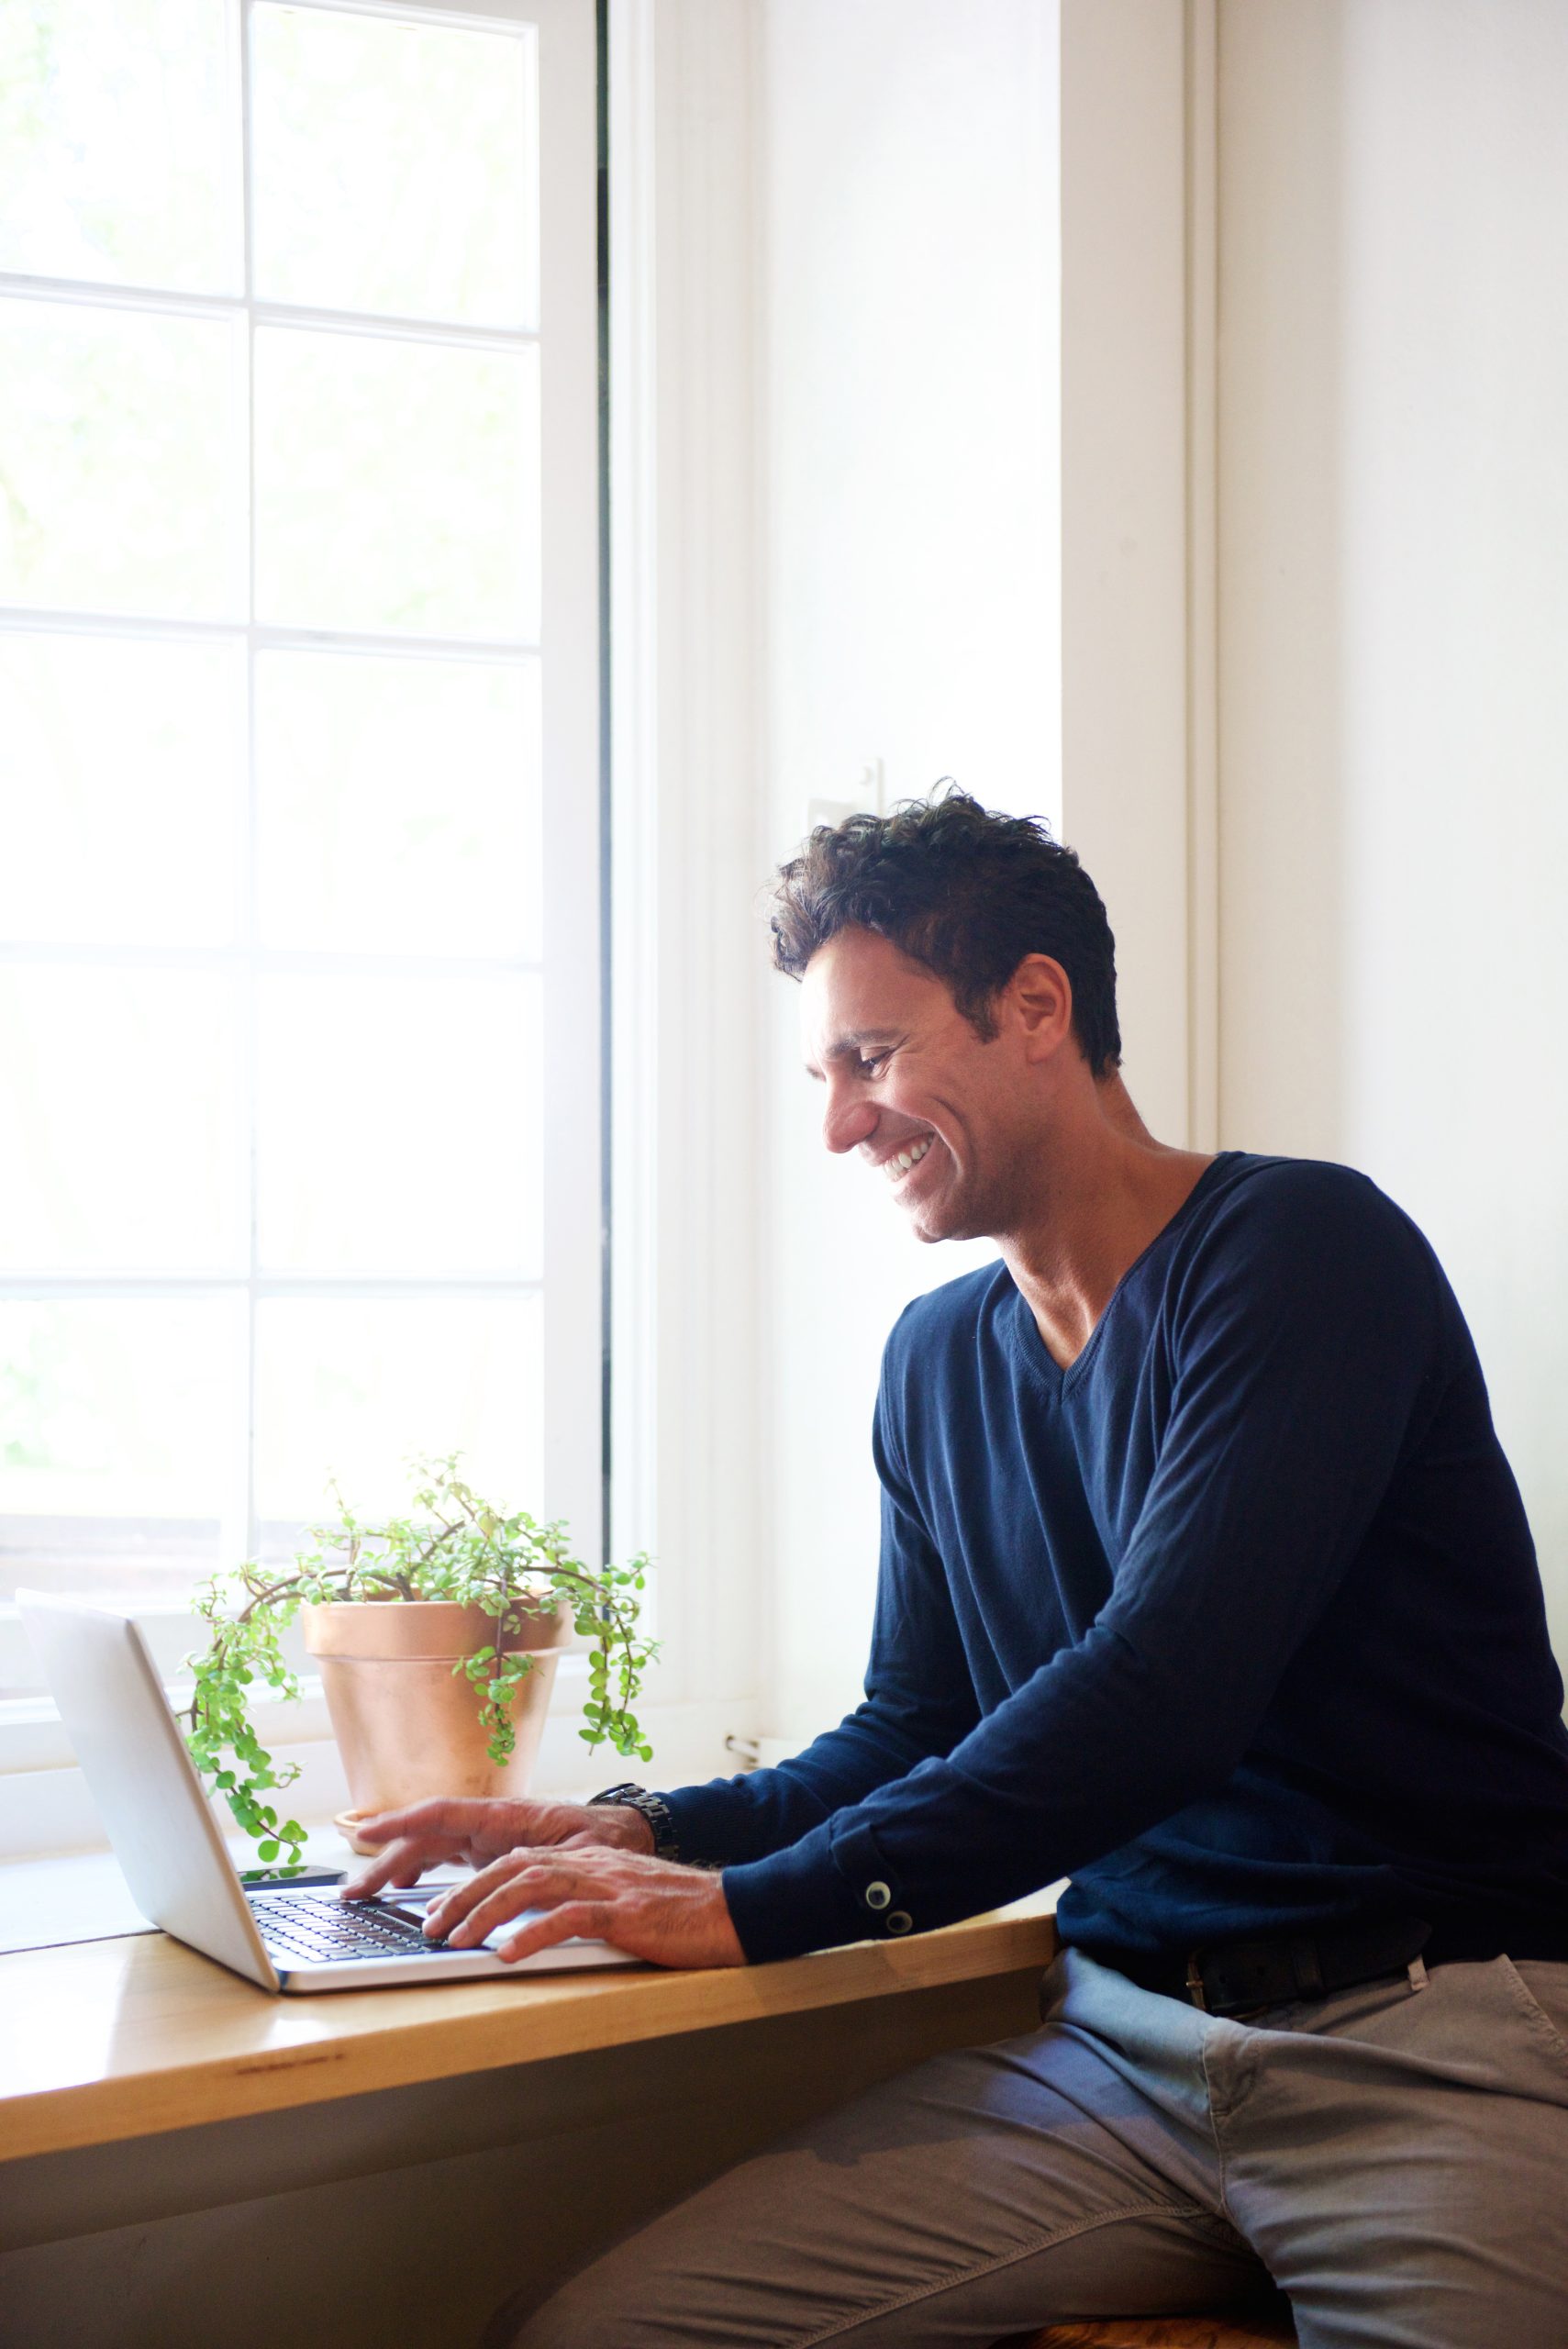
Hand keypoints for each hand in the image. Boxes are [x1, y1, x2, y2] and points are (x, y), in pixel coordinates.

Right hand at [341, 1794, 652, 1902]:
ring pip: (431, 1848)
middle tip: (353, 1890)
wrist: (625, 1836)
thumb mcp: (585, 1853)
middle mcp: (490, 1824)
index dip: (401, 1822)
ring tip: (366, 1893)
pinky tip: (405, 1889)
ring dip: (397, 1867)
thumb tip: (516, 1878)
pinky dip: (421, 1870)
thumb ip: (549, 1864)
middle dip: (386, 1859)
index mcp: (507, 1816)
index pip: (443, 1814)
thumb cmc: (607, 1840)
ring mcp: (488, 1838)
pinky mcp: (491, 1851)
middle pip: (426, 1837)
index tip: (365, 1833)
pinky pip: (446, 1857)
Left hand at [419, 1844, 745, 1969]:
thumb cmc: (679, 1912)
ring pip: (532, 1885)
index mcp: (589, 1860)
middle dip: (466, 1895)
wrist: (732, 1908)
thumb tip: (534, 1929)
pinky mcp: (626, 1912)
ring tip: (457, 1939)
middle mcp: (592, 1864)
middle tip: (433, 1926)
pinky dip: (535, 1934)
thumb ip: (582, 1904)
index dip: (475, 1883)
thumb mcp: (622, 1899)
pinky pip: (571, 1918)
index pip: (518, 1860)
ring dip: (487, 1912)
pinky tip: (509, 1953)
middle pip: (513, 1867)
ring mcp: (609, 1885)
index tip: (443, 1909)